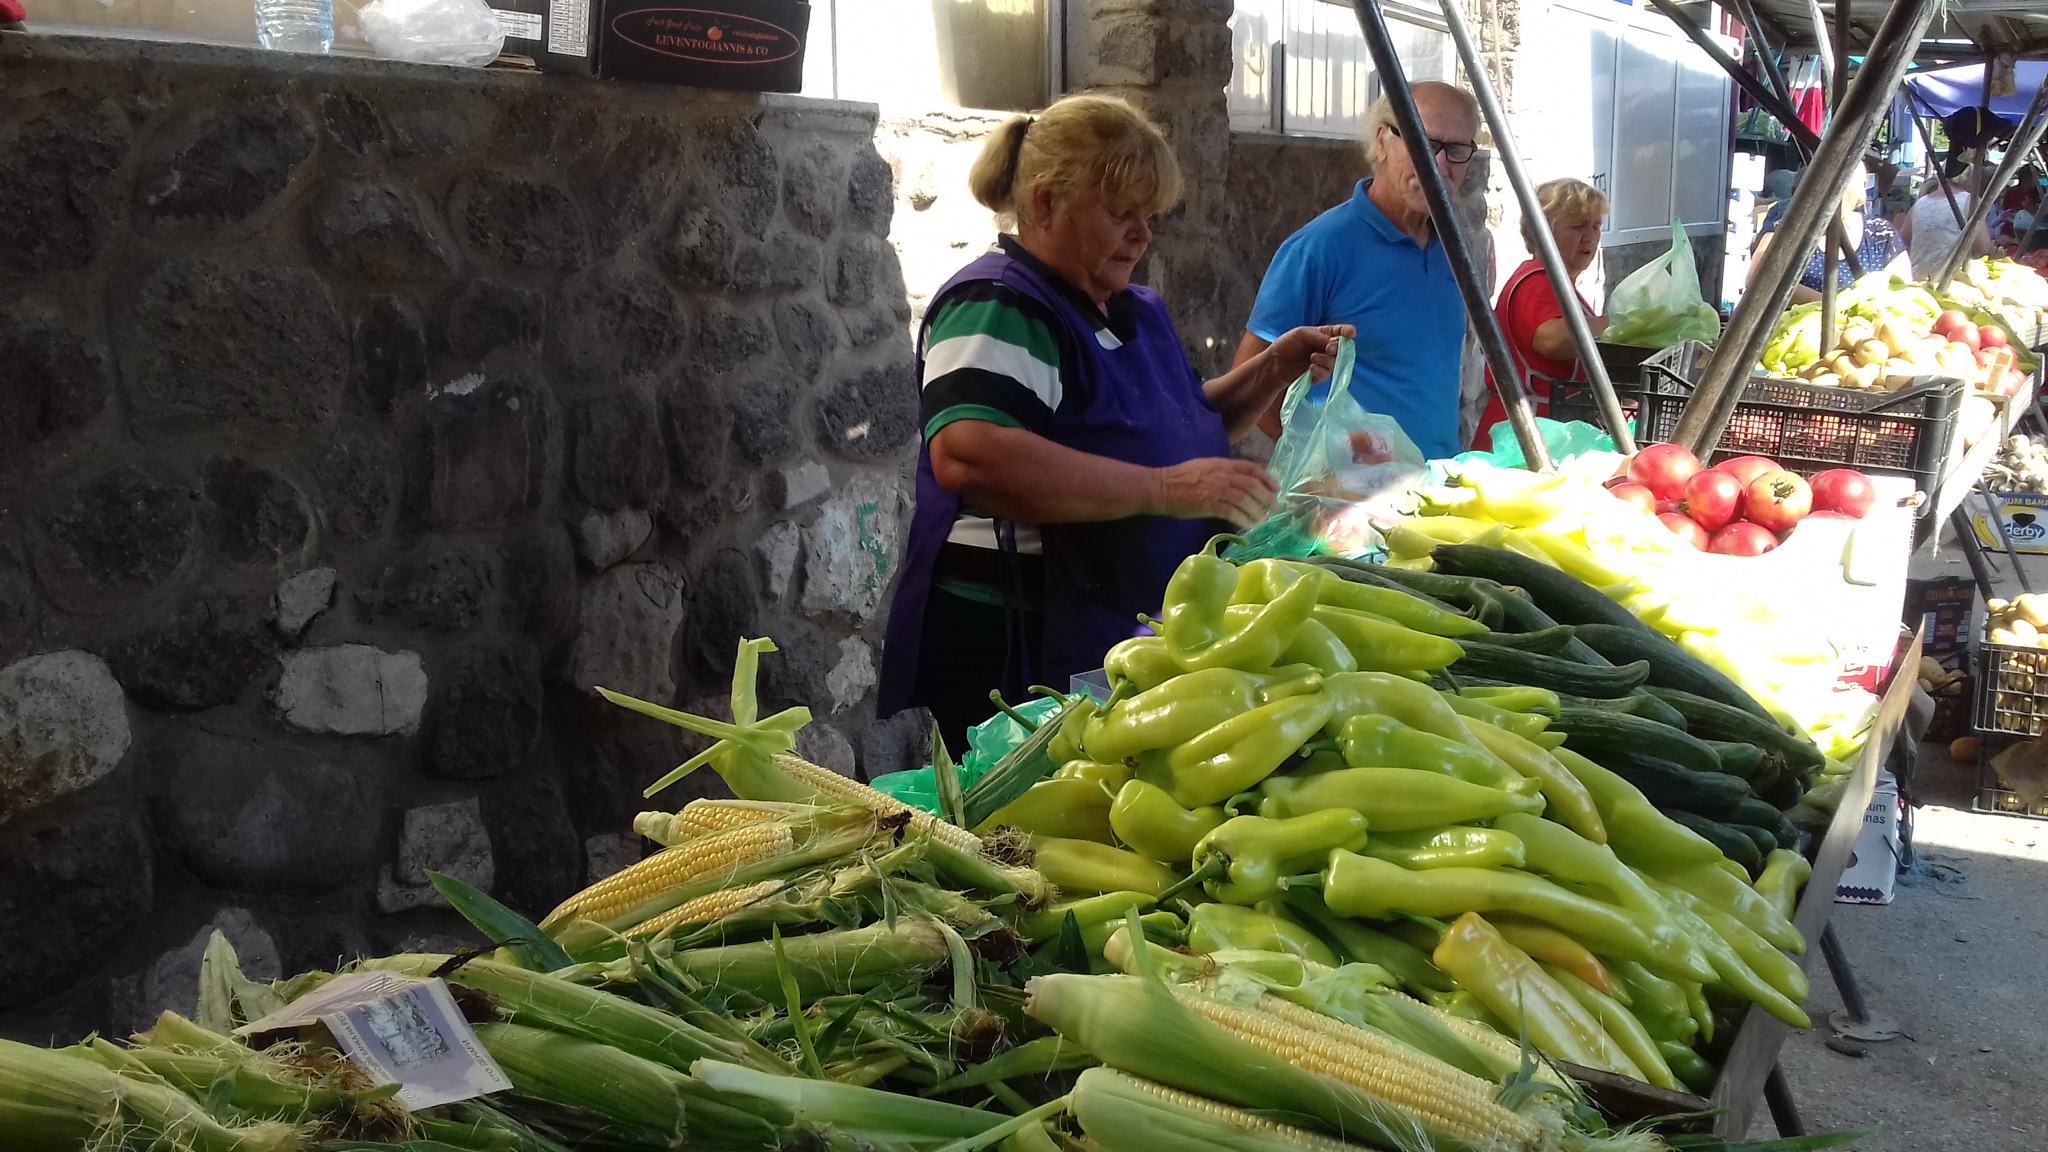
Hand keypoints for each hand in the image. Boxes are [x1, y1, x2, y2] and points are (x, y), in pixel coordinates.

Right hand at [1149, 458, 1279, 528]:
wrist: (1161, 487)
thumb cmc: (1180, 478)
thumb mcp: (1205, 467)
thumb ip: (1224, 471)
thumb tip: (1242, 481)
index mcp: (1222, 464)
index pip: (1251, 468)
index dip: (1267, 478)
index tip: (1276, 488)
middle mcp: (1222, 475)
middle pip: (1253, 485)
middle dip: (1267, 497)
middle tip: (1275, 508)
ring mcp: (1215, 489)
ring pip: (1245, 499)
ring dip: (1257, 511)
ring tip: (1263, 520)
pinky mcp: (1208, 504)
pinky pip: (1232, 512)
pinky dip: (1243, 519)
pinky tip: (1249, 526)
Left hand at [1267, 324, 1355, 383]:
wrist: (1273, 364)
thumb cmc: (1286, 344)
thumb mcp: (1301, 334)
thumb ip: (1319, 337)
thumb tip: (1335, 343)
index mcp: (1323, 334)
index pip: (1339, 332)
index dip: (1347, 332)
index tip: (1352, 333)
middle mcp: (1325, 348)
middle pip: (1341, 349)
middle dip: (1336, 349)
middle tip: (1328, 349)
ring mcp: (1322, 362)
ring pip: (1335, 363)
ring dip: (1326, 361)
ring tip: (1312, 358)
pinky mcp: (1317, 375)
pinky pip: (1326, 375)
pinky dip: (1320, 372)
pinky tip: (1311, 370)